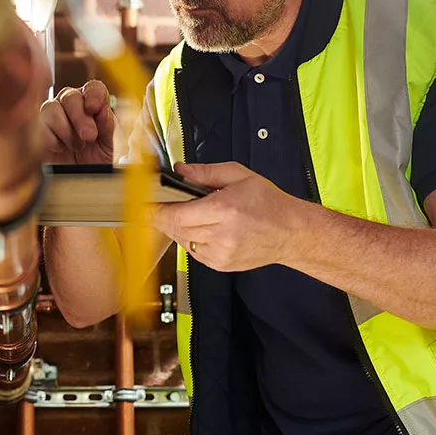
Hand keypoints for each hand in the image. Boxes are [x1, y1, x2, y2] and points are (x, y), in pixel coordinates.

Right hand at [40, 81, 114, 164]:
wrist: (79, 182)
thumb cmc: (95, 162)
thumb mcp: (108, 146)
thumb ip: (107, 127)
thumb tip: (102, 111)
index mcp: (92, 105)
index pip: (93, 88)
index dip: (93, 94)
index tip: (95, 108)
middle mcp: (71, 106)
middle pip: (70, 96)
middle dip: (80, 116)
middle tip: (89, 137)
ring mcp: (52, 117)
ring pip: (51, 107)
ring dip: (65, 128)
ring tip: (77, 146)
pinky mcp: (37, 131)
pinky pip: (38, 125)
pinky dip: (51, 138)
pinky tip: (60, 148)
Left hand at [151, 162, 313, 271]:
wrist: (291, 233)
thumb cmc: (268, 203)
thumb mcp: (239, 176)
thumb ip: (205, 172)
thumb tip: (179, 169)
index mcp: (225, 210)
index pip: (177, 214)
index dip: (155, 210)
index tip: (143, 204)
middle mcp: (222, 234)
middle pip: (175, 228)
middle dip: (162, 216)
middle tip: (158, 204)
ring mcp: (220, 253)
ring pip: (181, 240)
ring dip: (176, 227)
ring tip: (188, 213)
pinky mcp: (220, 265)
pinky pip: (192, 251)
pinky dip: (189, 238)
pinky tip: (200, 228)